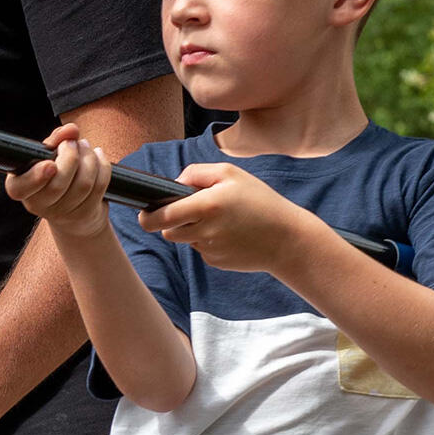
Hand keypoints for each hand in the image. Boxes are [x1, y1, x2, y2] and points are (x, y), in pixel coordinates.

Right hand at [2, 123, 114, 236]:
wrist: (70, 203)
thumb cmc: (53, 171)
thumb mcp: (47, 153)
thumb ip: (55, 139)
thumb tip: (71, 130)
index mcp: (20, 187)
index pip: (20, 188)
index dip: (36, 177)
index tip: (50, 165)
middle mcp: (37, 205)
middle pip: (58, 185)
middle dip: (71, 157)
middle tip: (73, 143)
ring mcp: (61, 213)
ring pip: (83, 185)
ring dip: (89, 159)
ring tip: (85, 146)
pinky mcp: (84, 214)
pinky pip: (99, 187)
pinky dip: (102, 167)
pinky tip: (98, 155)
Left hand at [136, 162, 327, 274]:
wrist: (287, 239)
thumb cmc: (260, 201)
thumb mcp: (231, 174)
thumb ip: (197, 173)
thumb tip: (174, 184)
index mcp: (206, 206)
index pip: (161, 217)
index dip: (148, 216)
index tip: (146, 211)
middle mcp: (205, 231)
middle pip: (168, 232)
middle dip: (171, 222)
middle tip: (189, 211)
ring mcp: (210, 249)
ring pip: (185, 240)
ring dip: (192, 230)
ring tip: (218, 219)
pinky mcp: (216, 262)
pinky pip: (201, 249)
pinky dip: (208, 241)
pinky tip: (230, 234)